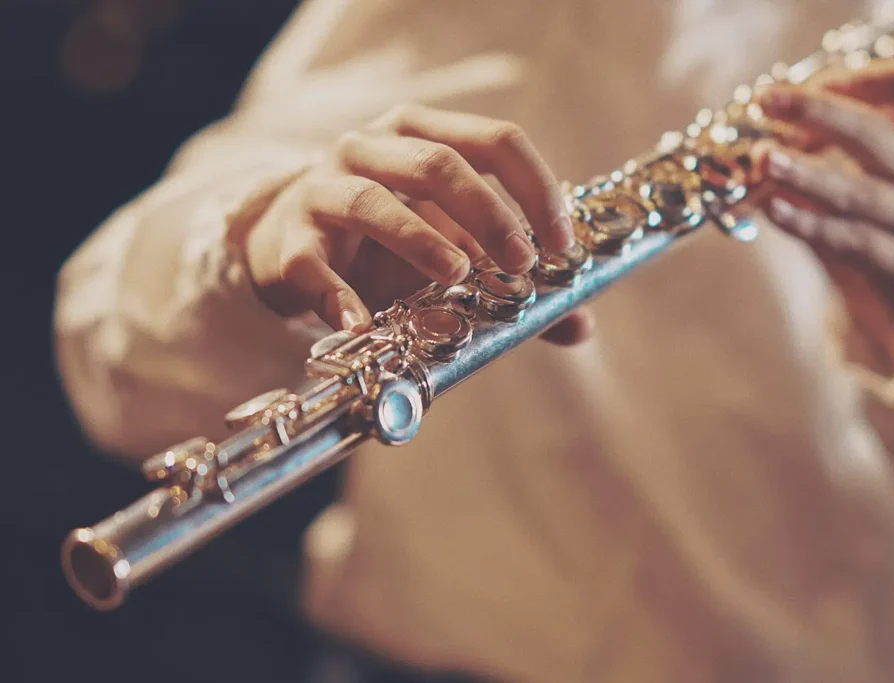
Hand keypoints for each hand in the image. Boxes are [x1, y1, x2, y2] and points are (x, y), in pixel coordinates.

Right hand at [243, 104, 593, 345]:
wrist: (289, 244)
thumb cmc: (386, 241)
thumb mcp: (452, 247)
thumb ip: (511, 281)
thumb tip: (580, 325)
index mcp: (424, 135)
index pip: (495, 140)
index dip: (536, 188)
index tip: (563, 244)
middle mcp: (371, 148)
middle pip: (437, 163)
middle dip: (488, 212)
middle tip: (522, 262)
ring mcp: (324, 189)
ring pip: (371, 200)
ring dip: (420, 240)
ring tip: (457, 275)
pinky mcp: (289, 241)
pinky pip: (311, 265)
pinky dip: (338, 295)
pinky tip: (362, 325)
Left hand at [754, 54, 893, 371]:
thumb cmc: (884, 226)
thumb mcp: (861, 187)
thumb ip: (817, 165)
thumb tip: (756, 146)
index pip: (878, 102)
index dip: (830, 90)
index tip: (776, 89)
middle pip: (876, 136)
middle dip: (822, 115)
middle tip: (769, 104)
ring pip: (860, 193)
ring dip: (808, 175)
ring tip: (766, 159)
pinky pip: (854, 240)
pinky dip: (811, 224)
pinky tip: (775, 211)